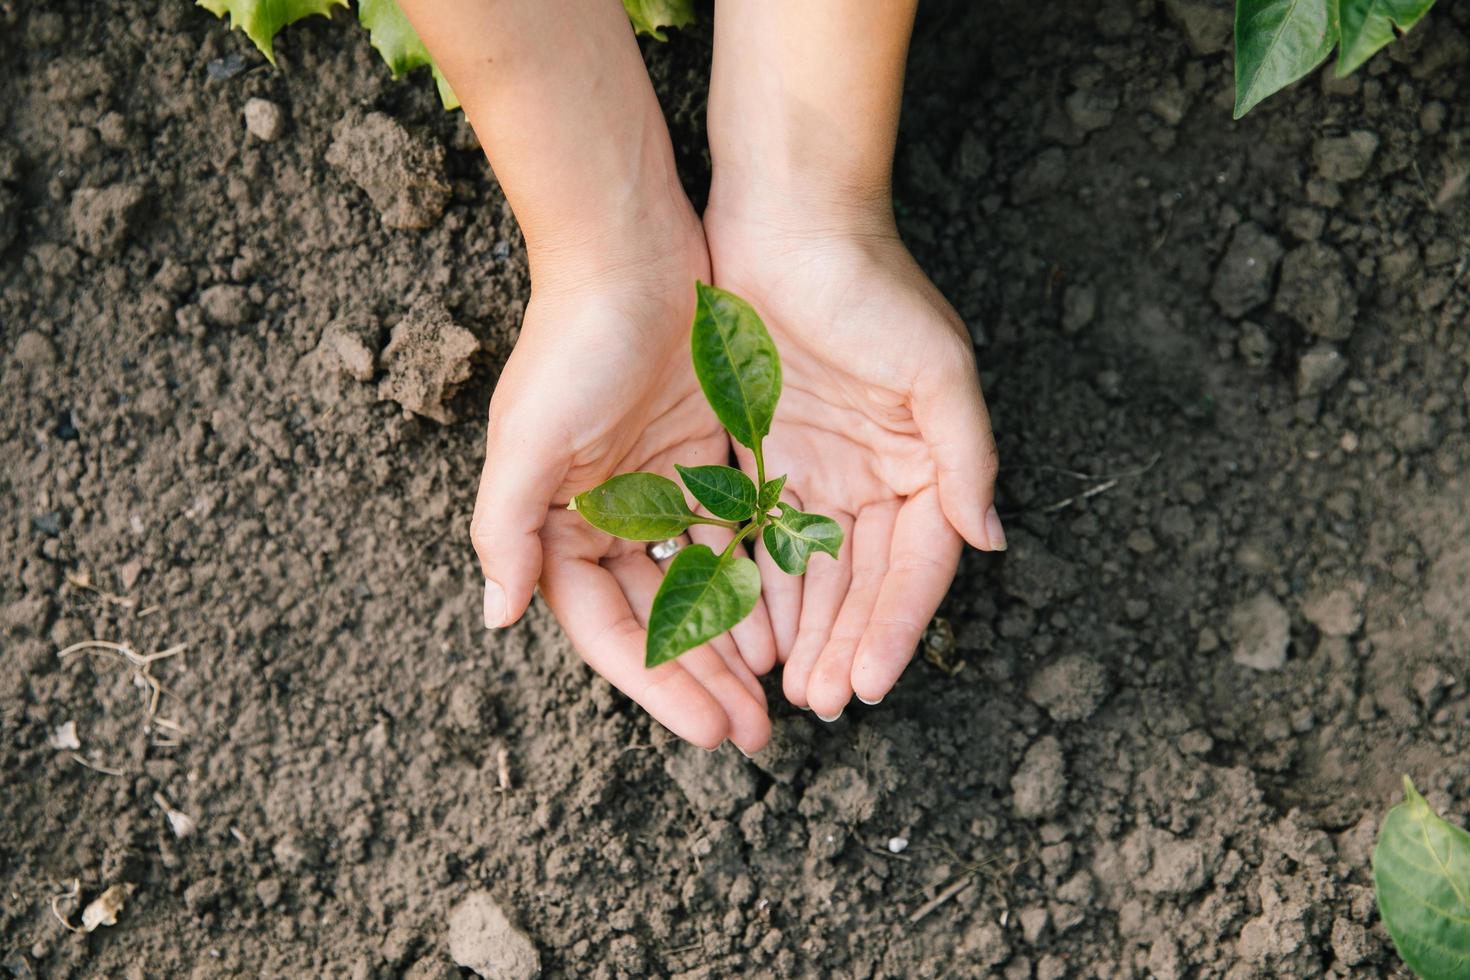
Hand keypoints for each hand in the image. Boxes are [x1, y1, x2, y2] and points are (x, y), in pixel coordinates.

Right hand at [471, 217, 775, 753]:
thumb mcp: (528, 440)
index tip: (712, 731)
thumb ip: (509, 530)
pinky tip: (792, 619)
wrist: (629, 250)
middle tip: (757, 734)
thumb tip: (498, 618)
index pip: (609, 630)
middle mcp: (603, 519)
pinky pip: (734, 538)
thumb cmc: (573, 343)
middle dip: (705, 679)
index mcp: (555, 526)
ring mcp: (657, 492)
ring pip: (702, 588)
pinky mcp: (704, 462)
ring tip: (780, 693)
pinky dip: (758, 578)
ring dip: (736, 642)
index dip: (660, 685)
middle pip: (659, 621)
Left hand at [705, 212, 1002, 718]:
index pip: (916, 566)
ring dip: (798, 629)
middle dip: (842, 644)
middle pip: (860, 582)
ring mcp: (813, 470)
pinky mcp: (757, 455)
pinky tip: (739, 628)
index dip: (895, 628)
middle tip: (817, 702)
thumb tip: (990, 540)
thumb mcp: (938, 369)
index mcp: (923, 464)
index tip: (869, 684)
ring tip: (780, 685)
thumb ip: (965, 458)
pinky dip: (751, 583)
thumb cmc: (871, 287)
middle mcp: (871, 477)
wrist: (787, 217)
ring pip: (807, 572)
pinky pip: (755, 535)